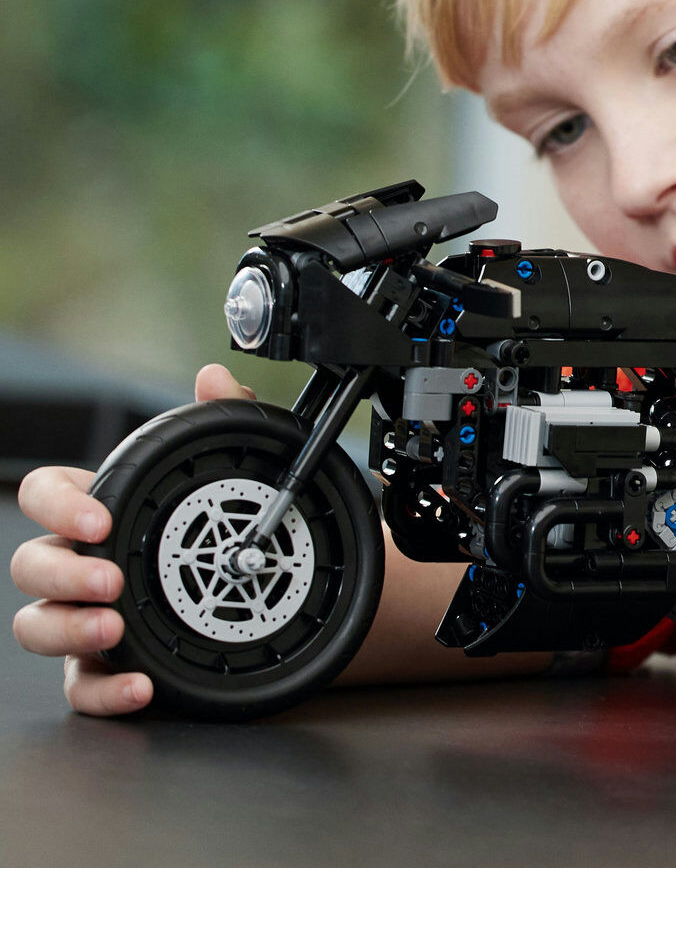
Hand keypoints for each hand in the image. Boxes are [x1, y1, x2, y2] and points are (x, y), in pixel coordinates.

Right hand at [10, 364, 255, 715]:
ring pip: (38, 628)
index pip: (46, 494)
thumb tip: (214, 378)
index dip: (59, 506)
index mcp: (95, 511)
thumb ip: (220, 418)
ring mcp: (82, 620)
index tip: (98, 517)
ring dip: (69, 629)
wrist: (250, 591)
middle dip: (62, 574)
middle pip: (31, 567)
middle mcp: (78, 567)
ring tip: (114, 628)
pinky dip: (105, 692)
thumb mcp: (223, 470)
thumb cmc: (210, 525)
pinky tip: (139, 687)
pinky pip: (83, 688)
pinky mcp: (102, 670)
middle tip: (110, 579)